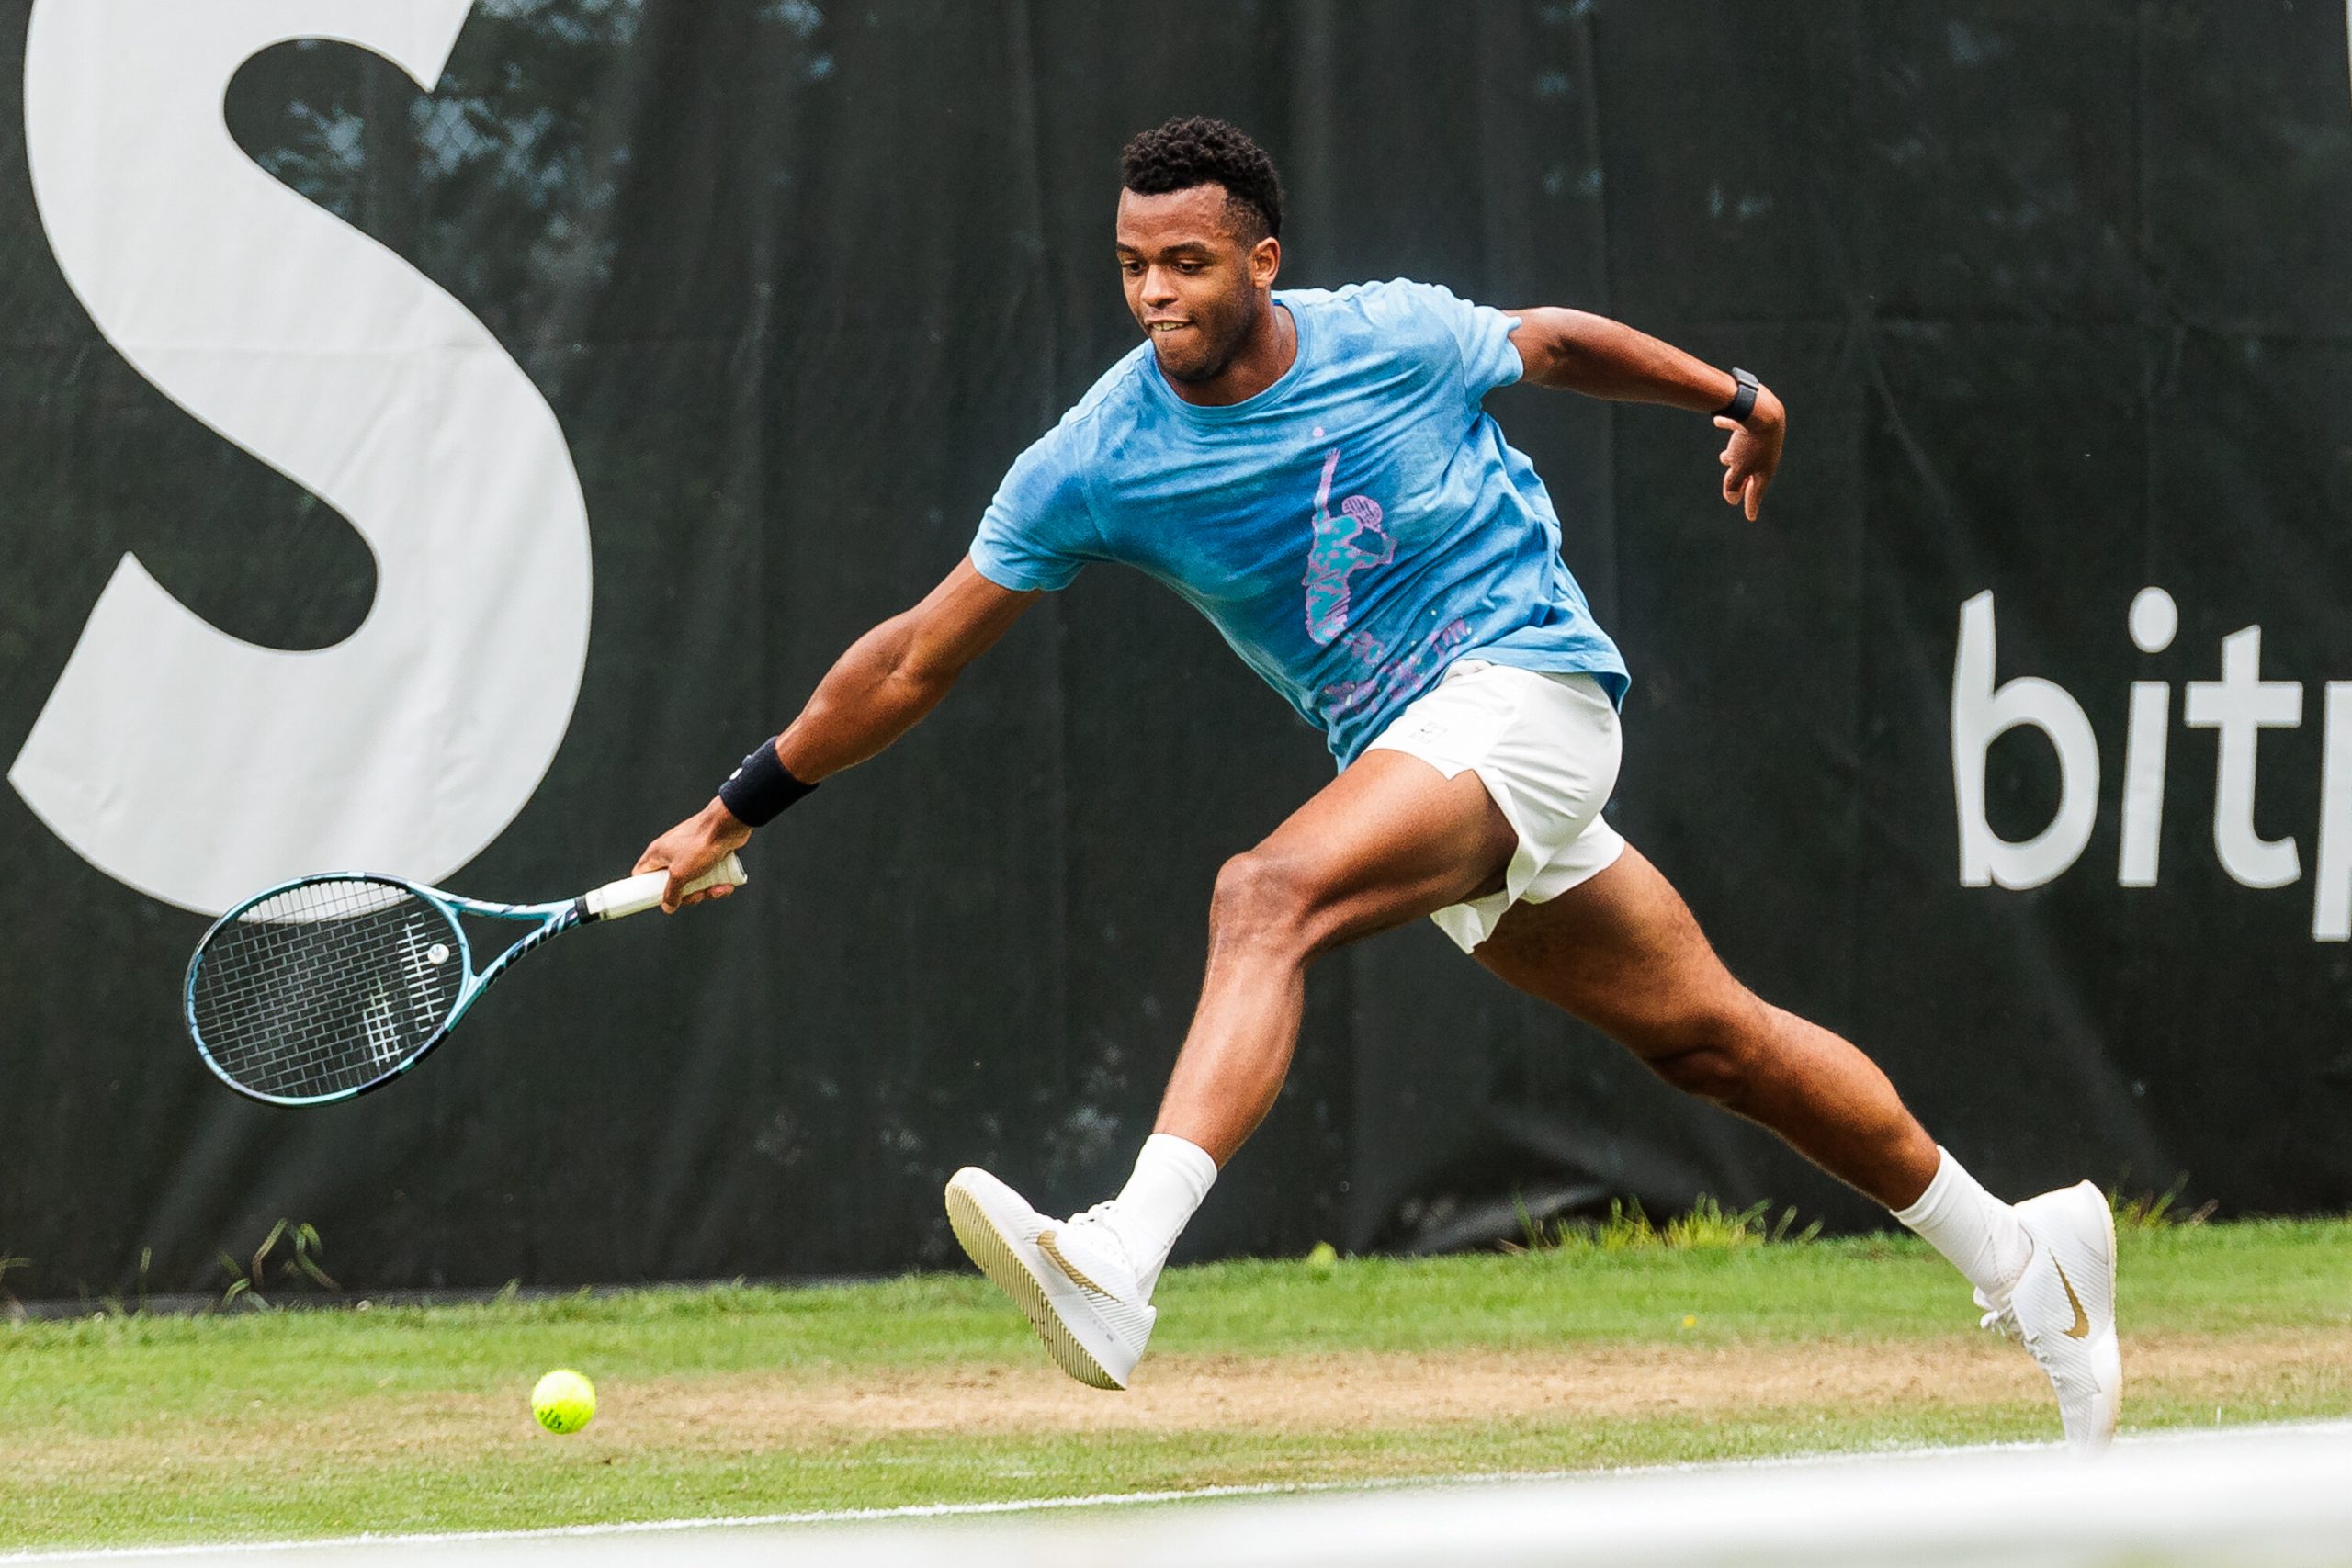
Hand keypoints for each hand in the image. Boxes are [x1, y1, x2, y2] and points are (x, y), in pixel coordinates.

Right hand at [632, 798, 753, 912]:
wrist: (728, 825)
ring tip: (716, 889)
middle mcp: (672, 852)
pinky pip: (709, 875)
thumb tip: (667, 907)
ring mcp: (691, 853)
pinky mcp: (709, 854)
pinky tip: (727, 885)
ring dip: (706, 891)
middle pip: (673, 884)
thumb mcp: (680, 874)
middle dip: (687, 895)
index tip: (659, 901)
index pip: (642, 874)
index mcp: (658, 854)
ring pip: (694, 882)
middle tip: (697, 895)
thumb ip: (671, 893)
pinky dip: (717, 883)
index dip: (646, 889)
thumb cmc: (700, 844)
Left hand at [1714, 386, 1784, 520]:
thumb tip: (1731, 499)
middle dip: (1741, 481)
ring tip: (1724, 458)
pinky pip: (1738, 426)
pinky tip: (1717, 421)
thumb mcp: (1739, 469)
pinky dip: (1729, 425)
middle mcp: (1765, 454)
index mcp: (1765, 469)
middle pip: (1751, 471)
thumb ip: (1733, 485)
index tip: (1750, 518)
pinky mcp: (1753, 420)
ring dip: (1735, 456)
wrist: (1762, 409)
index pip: (1756, 492)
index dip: (1751, 506)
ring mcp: (1760, 437)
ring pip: (1745, 451)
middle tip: (1735, 493)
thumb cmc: (1751, 444)